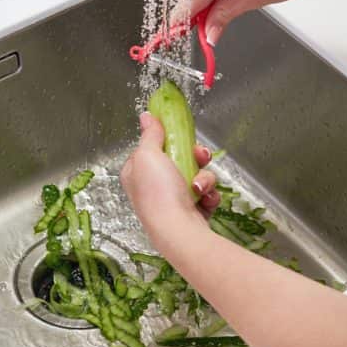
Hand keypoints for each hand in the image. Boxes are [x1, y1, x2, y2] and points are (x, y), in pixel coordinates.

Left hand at [120, 113, 218, 250]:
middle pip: (179, 159)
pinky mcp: (191, 210)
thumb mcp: (148, 155)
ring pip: (197, 175)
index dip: (168, 140)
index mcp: (136, 172)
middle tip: (200, 156)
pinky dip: (209, 194)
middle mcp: (153, 187)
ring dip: (205, 178)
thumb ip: (150, 134)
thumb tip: (146, 116)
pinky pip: (206, 193)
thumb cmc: (158, 193)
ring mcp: (172, 199)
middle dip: (195, 157)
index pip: (152, 148)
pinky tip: (206, 200)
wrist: (178, 230)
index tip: (180, 134)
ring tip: (200, 187)